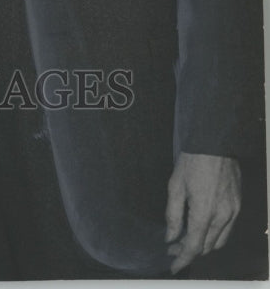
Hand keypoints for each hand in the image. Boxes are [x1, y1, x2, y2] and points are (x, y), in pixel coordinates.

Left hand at [165, 152, 240, 272]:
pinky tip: (202, 229)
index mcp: (204, 212)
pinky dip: (214, 235)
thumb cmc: (191, 162)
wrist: (214, 143)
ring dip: (203, 245)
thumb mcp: (175, 186)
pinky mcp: (238, 206)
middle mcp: (223, 216)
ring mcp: (234, 212)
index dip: (182, 259)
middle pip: (207, 246)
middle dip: (190, 251)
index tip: (173, 266)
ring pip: (219, 241)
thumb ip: (173, 215)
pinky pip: (227, 230)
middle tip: (173, 248)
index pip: (194, 246)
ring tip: (185, 240)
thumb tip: (171, 238)